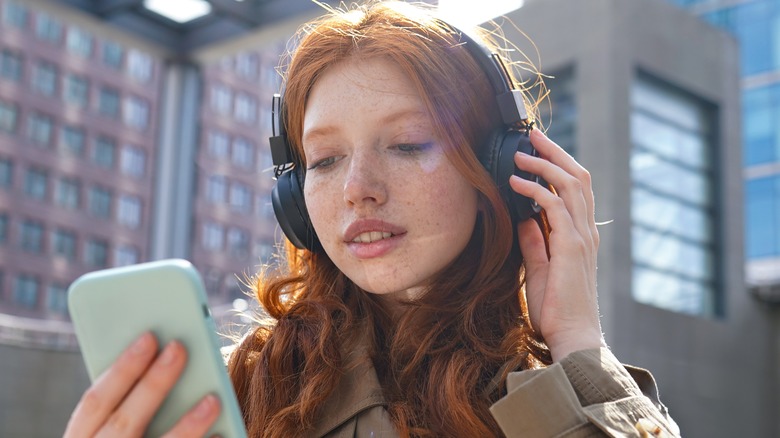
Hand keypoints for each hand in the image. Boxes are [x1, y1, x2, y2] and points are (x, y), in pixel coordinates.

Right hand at [64, 332, 220, 436]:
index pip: (95, 402)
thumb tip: (167, 355)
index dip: (121, 369)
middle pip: (124, 422)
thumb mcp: (105, 430)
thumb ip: (124, 402)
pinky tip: (221, 434)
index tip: (149, 337)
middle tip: (180, 348)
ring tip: (212, 399)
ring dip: (187, 425)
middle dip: (153, 383)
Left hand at [509, 129, 603, 361]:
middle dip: (555, 152)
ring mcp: (581, 238)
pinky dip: (536, 190)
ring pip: (571, 185)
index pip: (576, 189)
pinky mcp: (571, 247)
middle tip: (532, 135)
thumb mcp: (541, 269)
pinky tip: (517, 183)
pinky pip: (556, 207)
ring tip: (520, 153)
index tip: (538, 150)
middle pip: (578, 177)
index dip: (559, 165)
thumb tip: (524, 218)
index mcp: (580, 235)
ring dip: (545, 164)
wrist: (572, 336)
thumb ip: (535, 242)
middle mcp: (585, 232)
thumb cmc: (557, 309)